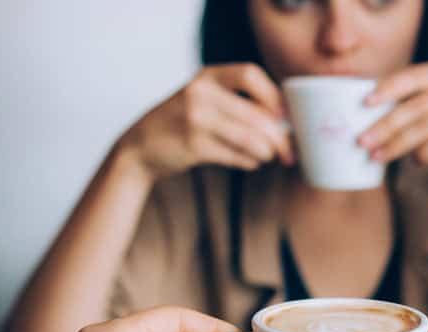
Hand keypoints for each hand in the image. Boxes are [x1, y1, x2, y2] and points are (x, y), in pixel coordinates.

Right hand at [120, 63, 293, 180]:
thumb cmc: (179, 123)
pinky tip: (251, 161)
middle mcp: (200, 93)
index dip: (273, 95)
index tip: (284, 115)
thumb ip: (235, 101)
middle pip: (255, 114)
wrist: (139, 146)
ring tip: (268, 156)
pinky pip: (236, 156)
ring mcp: (195, 120)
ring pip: (249, 138)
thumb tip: (283, 120)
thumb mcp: (201, 97)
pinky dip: (250, 161)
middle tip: (289, 151)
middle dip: (279, 136)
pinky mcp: (193, 146)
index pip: (250, 75)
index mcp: (206, 76)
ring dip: (266, 152)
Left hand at [359, 60, 427, 179]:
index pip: (416, 76)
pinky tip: (414, 162)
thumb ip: (423, 102)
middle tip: (362, 140)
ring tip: (377, 156)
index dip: (388, 88)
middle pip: (417, 105)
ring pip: (426, 126)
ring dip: (397, 144)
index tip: (364, 103)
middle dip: (386, 124)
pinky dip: (423, 154)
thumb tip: (374, 114)